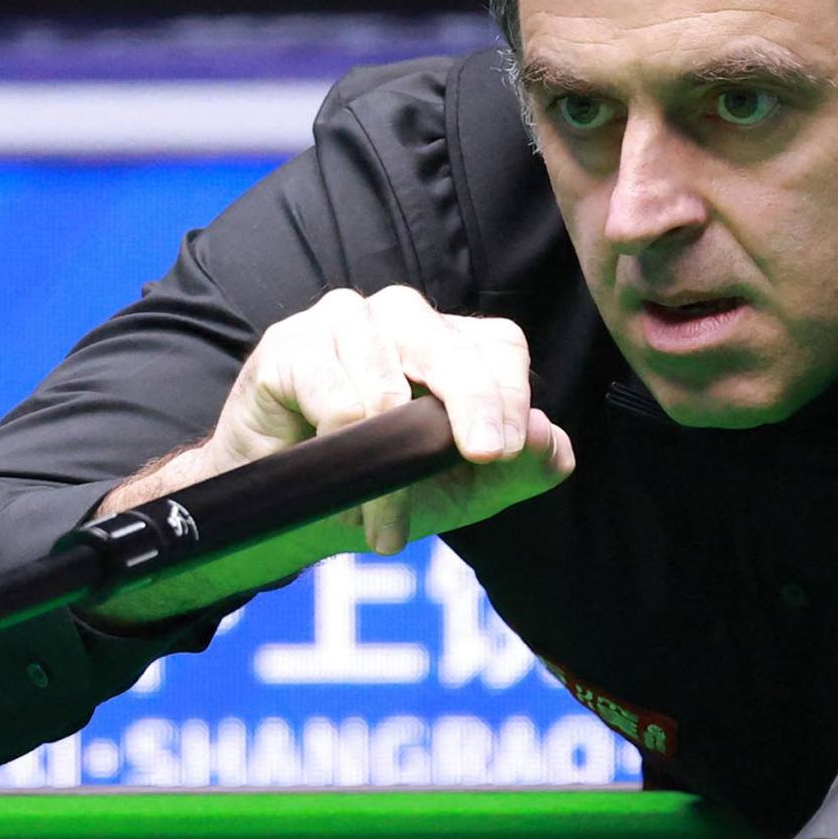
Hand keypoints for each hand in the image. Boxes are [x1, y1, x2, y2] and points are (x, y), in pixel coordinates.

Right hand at [86, 288, 569, 627]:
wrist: (284, 513)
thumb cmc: (374, 488)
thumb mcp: (459, 492)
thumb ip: (518, 470)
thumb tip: (553, 441)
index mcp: (448, 342)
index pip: (497, 346)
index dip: (507, 394)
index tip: (504, 451)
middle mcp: (398, 318)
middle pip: (447, 345)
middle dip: (475, 402)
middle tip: (484, 456)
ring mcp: (339, 323)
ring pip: (387, 377)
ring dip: (391, 458)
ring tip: (385, 520)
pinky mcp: (287, 346)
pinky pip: (333, 394)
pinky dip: (344, 450)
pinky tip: (344, 495)